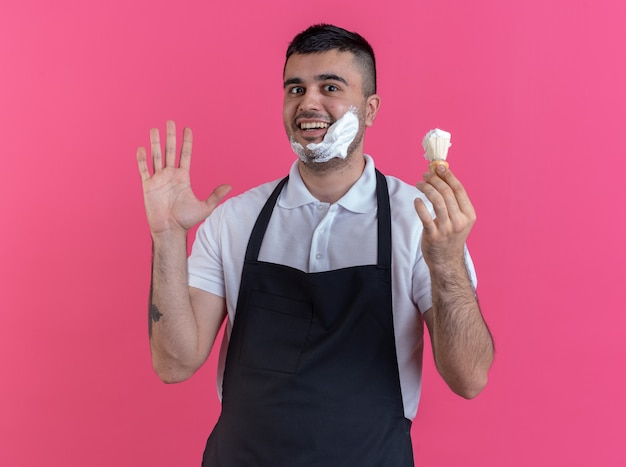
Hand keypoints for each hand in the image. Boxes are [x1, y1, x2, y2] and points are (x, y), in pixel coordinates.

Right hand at [136, 120, 230, 236]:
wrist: (170, 230)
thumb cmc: (186, 220)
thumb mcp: (205, 207)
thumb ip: (216, 195)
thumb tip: (230, 186)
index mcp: (183, 177)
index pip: (185, 155)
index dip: (186, 142)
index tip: (187, 129)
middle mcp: (170, 175)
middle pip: (170, 151)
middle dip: (170, 136)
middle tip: (171, 122)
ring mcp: (158, 179)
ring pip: (156, 156)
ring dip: (155, 143)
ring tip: (154, 129)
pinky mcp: (147, 186)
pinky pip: (143, 169)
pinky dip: (142, 159)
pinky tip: (142, 148)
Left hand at [414, 164, 475, 269]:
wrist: (446, 261)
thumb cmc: (451, 236)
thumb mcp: (459, 219)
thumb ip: (454, 201)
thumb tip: (442, 176)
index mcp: (469, 215)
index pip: (459, 189)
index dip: (448, 176)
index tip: (438, 167)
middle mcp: (460, 221)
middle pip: (447, 193)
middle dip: (435, 180)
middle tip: (425, 175)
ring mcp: (447, 229)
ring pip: (437, 202)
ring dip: (426, 188)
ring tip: (419, 184)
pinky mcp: (434, 236)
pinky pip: (426, 217)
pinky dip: (420, 206)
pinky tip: (416, 200)